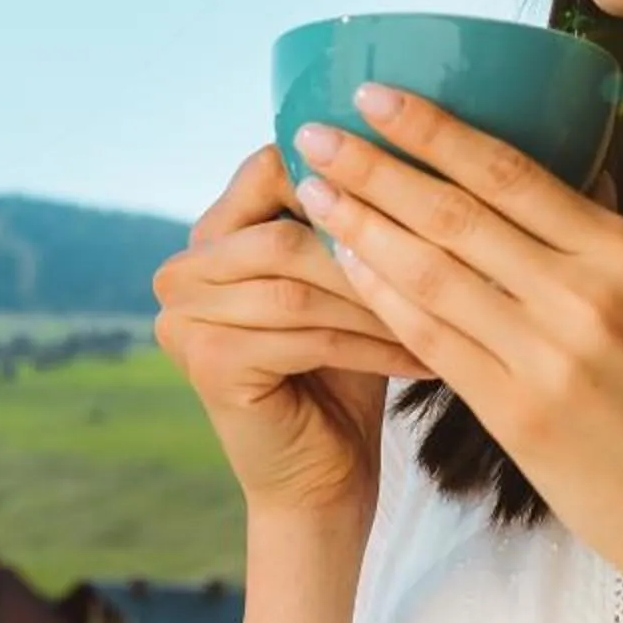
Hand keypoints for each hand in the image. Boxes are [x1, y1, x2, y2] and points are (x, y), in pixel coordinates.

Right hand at [155, 142, 436, 525]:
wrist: (319, 478)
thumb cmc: (344, 369)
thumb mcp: (345, 281)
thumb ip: (346, 219)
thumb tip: (406, 143)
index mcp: (208, 236)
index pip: (265, 169)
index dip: (339, 177)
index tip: (414, 191)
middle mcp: (179, 272)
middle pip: (283, 233)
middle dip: (367, 248)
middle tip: (442, 260)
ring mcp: (183, 320)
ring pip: (298, 288)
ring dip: (376, 301)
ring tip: (443, 310)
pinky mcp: (207, 365)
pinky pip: (306, 338)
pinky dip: (372, 346)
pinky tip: (425, 355)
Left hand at [293, 83, 622, 608]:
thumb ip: (615, 250)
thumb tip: (574, 180)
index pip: (511, 169)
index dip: (433, 128)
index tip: (374, 94)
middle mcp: (588, 294)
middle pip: (456, 211)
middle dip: (373, 165)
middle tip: (312, 131)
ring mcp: (550, 356)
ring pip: (431, 271)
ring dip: (361, 224)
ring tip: (310, 191)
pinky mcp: (519, 415)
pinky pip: (432, 341)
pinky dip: (382, 298)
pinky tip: (345, 267)